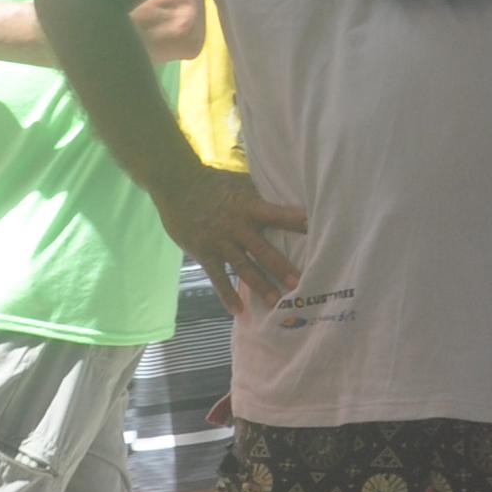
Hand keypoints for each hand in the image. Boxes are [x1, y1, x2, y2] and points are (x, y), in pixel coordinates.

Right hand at [162, 165, 305, 316]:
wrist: (176, 181)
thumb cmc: (210, 180)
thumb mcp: (238, 182)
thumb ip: (257, 194)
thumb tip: (282, 189)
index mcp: (249, 207)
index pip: (278, 215)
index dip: (295, 221)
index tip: (315, 231)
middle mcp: (237, 226)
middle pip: (263, 250)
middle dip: (281, 267)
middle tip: (299, 283)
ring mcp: (220, 241)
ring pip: (243, 267)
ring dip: (260, 285)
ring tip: (275, 302)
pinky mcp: (204, 252)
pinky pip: (217, 277)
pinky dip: (227, 295)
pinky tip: (238, 311)